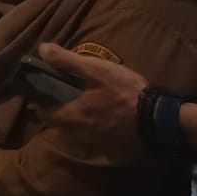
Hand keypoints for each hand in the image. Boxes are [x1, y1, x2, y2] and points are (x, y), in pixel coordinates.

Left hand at [38, 41, 146, 158]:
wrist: (160, 119)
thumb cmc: (125, 92)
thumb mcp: (95, 70)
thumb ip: (67, 61)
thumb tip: (41, 49)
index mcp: (75, 115)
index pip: (45, 115)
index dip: (38, 104)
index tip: (36, 94)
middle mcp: (84, 133)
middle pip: (62, 125)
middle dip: (57, 112)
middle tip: (58, 97)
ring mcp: (101, 142)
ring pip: (79, 131)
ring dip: (76, 120)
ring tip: (79, 104)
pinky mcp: (118, 146)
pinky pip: (99, 138)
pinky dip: (95, 127)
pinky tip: (101, 116)